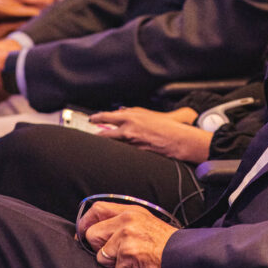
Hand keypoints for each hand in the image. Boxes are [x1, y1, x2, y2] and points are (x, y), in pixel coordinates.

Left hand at [78, 200, 176, 267]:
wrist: (185, 256)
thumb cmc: (165, 244)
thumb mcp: (144, 223)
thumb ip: (121, 223)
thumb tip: (93, 232)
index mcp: (130, 210)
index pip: (97, 209)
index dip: (85, 224)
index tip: (83, 236)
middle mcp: (127, 219)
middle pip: (92, 234)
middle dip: (99, 249)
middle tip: (117, 255)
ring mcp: (128, 235)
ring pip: (101, 256)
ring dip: (115, 264)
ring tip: (134, 261)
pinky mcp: (129, 253)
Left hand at [90, 106, 211, 161]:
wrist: (177, 138)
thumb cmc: (167, 126)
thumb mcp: (150, 114)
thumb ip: (134, 113)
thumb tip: (122, 113)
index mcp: (132, 115)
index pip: (108, 116)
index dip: (98, 118)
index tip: (91, 119)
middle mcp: (129, 126)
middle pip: (104, 132)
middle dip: (96, 135)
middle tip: (90, 136)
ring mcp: (131, 139)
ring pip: (111, 143)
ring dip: (105, 144)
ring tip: (99, 146)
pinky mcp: (134, 151)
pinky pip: (121, 151)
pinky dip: (117, 151)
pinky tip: (114, 154)